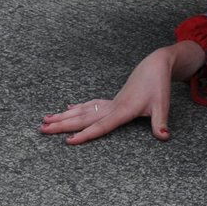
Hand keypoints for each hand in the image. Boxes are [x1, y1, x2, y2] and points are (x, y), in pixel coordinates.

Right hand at [38, 41, 203, 144]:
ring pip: (83, 110)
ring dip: (64, 116)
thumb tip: (164, 136)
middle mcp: (112, 106)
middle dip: (62, 125)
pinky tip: (67, 108)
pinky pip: (90, 104)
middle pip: (84, 118)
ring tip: (45, 121)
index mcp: (123, 110)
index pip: (101, 125)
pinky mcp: (112, 99)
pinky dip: (78, 107)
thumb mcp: (162, 105)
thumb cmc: (159, 85)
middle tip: (42, 129)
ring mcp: (110, 102)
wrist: (155, 64)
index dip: (86, 134)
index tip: (68, 141)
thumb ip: (160, 122)